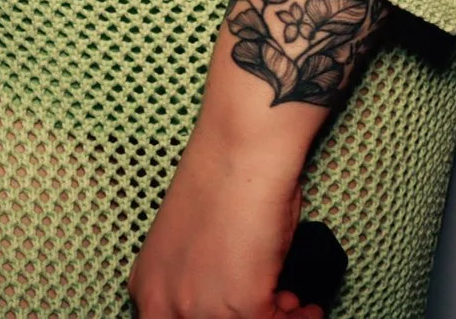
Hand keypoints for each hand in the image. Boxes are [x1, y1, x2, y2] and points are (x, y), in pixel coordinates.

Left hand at [129, 118, 317, 318]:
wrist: (239, 151)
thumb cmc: (220, 179)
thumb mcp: (188, 245)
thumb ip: (199, 284)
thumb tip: (232, 299)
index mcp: (147, 287)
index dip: (217, 316)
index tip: (242, 310)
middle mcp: (164, 305)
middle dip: (249, 316)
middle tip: (274, 307)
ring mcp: (199, 311)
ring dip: (278, 317)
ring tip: (294, 304)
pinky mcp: (240, 307)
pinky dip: (301, 317)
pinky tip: (308, 306)